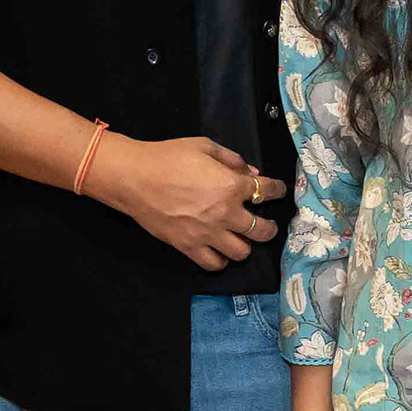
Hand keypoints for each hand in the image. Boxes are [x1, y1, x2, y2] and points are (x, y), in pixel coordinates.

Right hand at [95, 134, 281, 269]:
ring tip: (240, 237)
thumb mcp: (204, 146)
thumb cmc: (167, 157)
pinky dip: (221, 260)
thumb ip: (232, 160)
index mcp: (230, 186)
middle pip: (261, 230)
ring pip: (241, 252)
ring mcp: (207, 234)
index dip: (277, 190)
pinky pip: (214, 264)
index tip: (277, 190)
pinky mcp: (188, 246)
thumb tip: (250, 172)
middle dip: (269, 227)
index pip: (266, 191)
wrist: (134, 177)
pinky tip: (219, 250)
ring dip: (245, 244)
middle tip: (265, 223)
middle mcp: (224, 214)